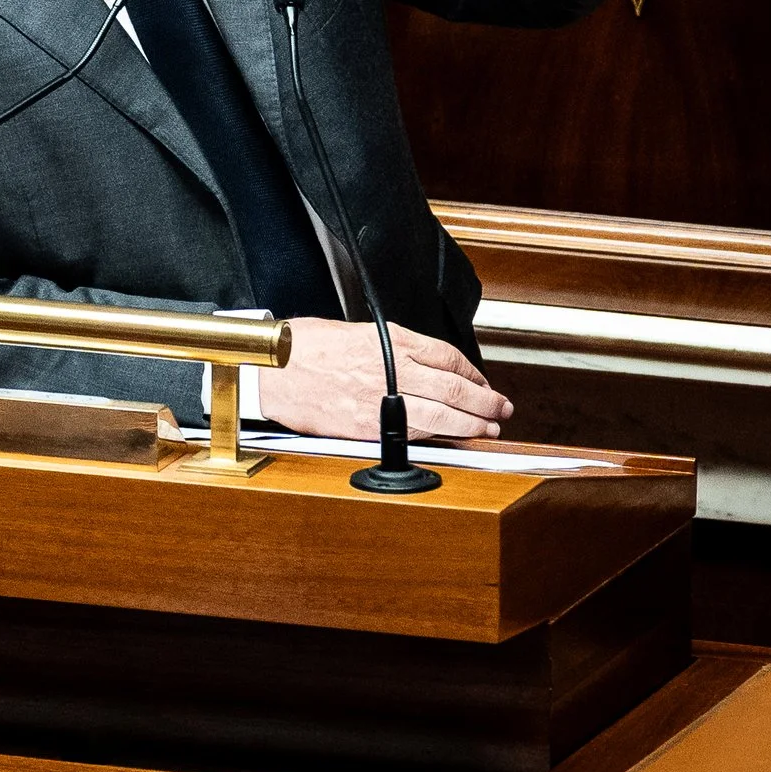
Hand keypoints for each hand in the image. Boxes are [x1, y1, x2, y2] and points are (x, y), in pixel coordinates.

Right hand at [256, 318, 512, 440]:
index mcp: (388, 339)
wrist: (269, 370)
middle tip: (501, 408)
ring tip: (489, 427)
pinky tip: (454, 440)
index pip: (447, 356)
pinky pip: (414, 433)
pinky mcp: (366, 427)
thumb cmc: (300, 348)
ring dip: (472, 422)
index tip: (483, 381)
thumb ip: (386, 346)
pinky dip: (440, 437)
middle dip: (484, 400)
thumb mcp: (351, 331)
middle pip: (454, 386)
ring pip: (442, 413)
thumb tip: (415, 360)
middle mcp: (390, 368)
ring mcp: (380, 399)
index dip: (472, 372)